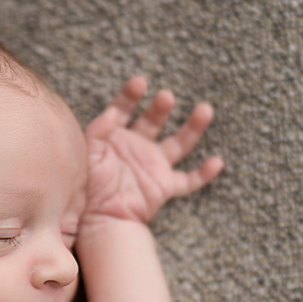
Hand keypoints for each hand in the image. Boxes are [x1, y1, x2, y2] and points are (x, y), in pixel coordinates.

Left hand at [81, 77, 223, 226]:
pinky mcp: (164, 187)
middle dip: (161, 107)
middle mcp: (136, 148)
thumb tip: (113, 111)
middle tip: (166, 97)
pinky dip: (204, 174)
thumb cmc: (86, 187)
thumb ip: (98, 131)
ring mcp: (152, 167)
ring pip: (179, 143)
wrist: (97, 219)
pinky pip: (189, 181)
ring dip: (193, 127)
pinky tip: (216, 162)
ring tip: (205, 109)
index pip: (125, 110)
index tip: (140, 82)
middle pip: (153, 121)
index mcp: (115, 138)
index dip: (131, 96)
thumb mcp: (86, 154)